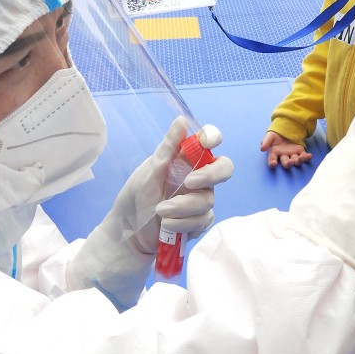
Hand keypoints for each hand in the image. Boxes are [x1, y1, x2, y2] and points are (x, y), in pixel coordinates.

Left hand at [66, 117, 232, 308]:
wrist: (130, 233)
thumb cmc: (137, 197)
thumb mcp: (149, 171)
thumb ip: (167, 148)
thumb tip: (181, 120)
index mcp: (186, 159)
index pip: (209, 142)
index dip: (214, 137)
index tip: (207, 142)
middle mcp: (199, 177)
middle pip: (224, 168)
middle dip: (210, 175)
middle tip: (188, 182)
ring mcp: (201, 199)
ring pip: (207, 200)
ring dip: (182, 207)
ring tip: (160, 211)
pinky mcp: (200, 221)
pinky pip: (202, 220)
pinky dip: (182, 224)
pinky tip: (166, 225)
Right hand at [260, 131, 312, 168]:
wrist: (285, 128)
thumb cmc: (275, 134)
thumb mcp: (269, 136)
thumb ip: (266, 141)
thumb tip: (262, 148)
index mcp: (275, 153)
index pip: (272, 160)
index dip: (272, 163)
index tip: (273, 164)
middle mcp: (284, 156)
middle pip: (285, 163)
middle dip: (288, 164)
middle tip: (290, 162)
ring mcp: (292, 154)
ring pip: (295, 160)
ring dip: (298, 161)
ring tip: (300, 158)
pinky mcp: (300, 151)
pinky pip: (303, 156)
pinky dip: (306, 157)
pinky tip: (309, 156)